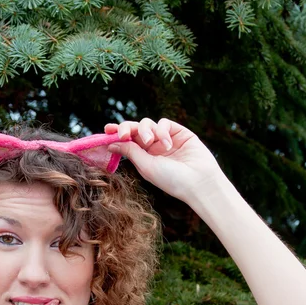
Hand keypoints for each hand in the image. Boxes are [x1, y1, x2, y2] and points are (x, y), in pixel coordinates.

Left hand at [106, 118, 225, 203]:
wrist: (198, 181)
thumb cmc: (171, 179)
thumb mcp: (146, 166)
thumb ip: (130, 151)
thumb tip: (111, 143)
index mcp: (143, 157)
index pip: (127, 141)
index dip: (117, 134)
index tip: (107, 129)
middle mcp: (153, 147)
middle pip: (134, 129)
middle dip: (126, 128)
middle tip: (123, 133)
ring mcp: (166, 138)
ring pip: (147, 124)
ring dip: (145, 130)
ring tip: (150, 142)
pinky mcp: (179, 132)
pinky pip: (164, 123)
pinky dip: (162, 131)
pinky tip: (167, 144)